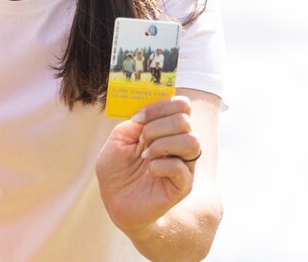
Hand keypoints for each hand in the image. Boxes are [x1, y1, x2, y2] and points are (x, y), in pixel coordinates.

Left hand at [96, 96, 198, 234]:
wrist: (116, 202)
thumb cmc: (117, 171)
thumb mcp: (116, 141)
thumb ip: (132, 125)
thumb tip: (147, 117)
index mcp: (165, 129)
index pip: (181, 105)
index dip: (159, 107)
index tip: (137, 119)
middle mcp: (179, 144)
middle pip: (184, 119)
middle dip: (156, 126)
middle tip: (141, 141)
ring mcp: (184, 164)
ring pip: (191, 141)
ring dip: (162, 145)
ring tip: (145, 156)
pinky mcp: (183, 185)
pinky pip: (181, 167)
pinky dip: (160, 165)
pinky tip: (150, 171)